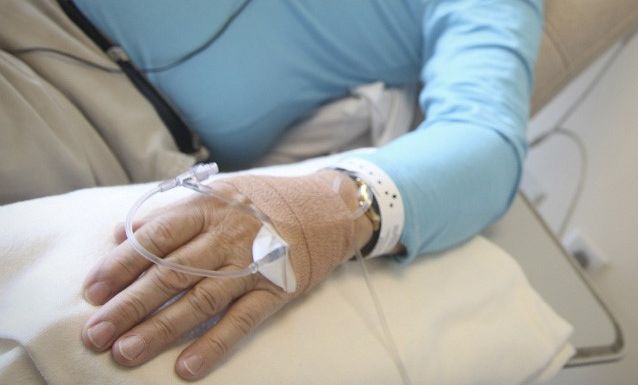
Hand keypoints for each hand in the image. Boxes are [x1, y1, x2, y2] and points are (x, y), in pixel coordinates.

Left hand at [81, 171, 371, 379]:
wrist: (330, 207)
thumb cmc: (264, 203)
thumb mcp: (217, 194)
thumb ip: (171, 215)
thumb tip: (122, 235)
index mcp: (207, 207)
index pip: (155, 237)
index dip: (120, 264)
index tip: (92, 291)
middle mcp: (227, 235)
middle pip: (170, 272)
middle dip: (129, 305)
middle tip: (95, 333)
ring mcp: (252, 265)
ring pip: (200, 300)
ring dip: (161, 328)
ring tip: (126, 352)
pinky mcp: (277, 289)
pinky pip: (242, 321)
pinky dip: (214, 345)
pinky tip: (187, 367)